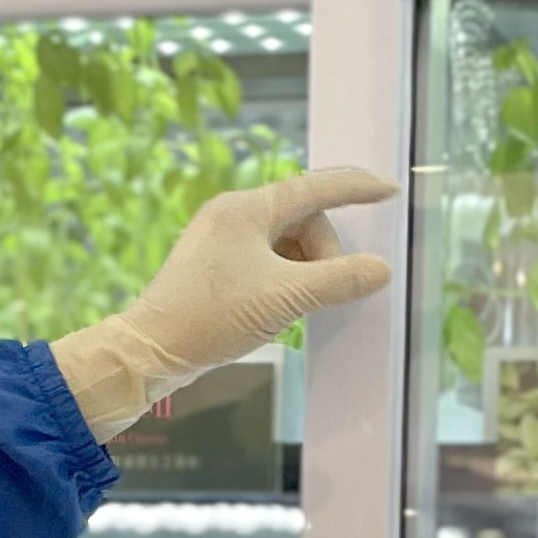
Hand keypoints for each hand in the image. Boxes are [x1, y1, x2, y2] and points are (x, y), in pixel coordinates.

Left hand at [51, 166, 397, 430]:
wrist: (149, 349)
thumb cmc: (211, 317)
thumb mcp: (284, 299)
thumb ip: (337, 281)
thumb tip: (380, 270)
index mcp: (248, 208)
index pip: (315, 188)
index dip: (355, 189)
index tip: (387, 190)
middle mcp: (233, 214)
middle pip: (303, 221)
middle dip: (323, 255)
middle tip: (322, 294)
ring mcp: (221, 239)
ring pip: (286, 244)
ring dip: (304, 271)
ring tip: (298, 306)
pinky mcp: (214, 265)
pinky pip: (266, 260)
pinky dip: (284, 280)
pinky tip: (282, 308)